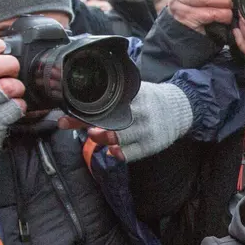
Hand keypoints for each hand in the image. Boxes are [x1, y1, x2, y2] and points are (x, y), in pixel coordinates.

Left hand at [58, 82, 192, 161]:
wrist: (180, 110)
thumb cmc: (150, 100)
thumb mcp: (135, 90)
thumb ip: (114, 95)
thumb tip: (79, 101)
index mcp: (134, 94)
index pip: (105, 102)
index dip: (83, 109)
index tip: (65, 114)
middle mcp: (141, 112)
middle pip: (109, 120)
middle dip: (88, 124)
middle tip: (70, 123)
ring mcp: (147, 129)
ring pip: (118, 137)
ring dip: (102, 138)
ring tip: (94, 135)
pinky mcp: (151, 145)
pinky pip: (130, 153)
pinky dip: (118, 153)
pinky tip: (112, 151)